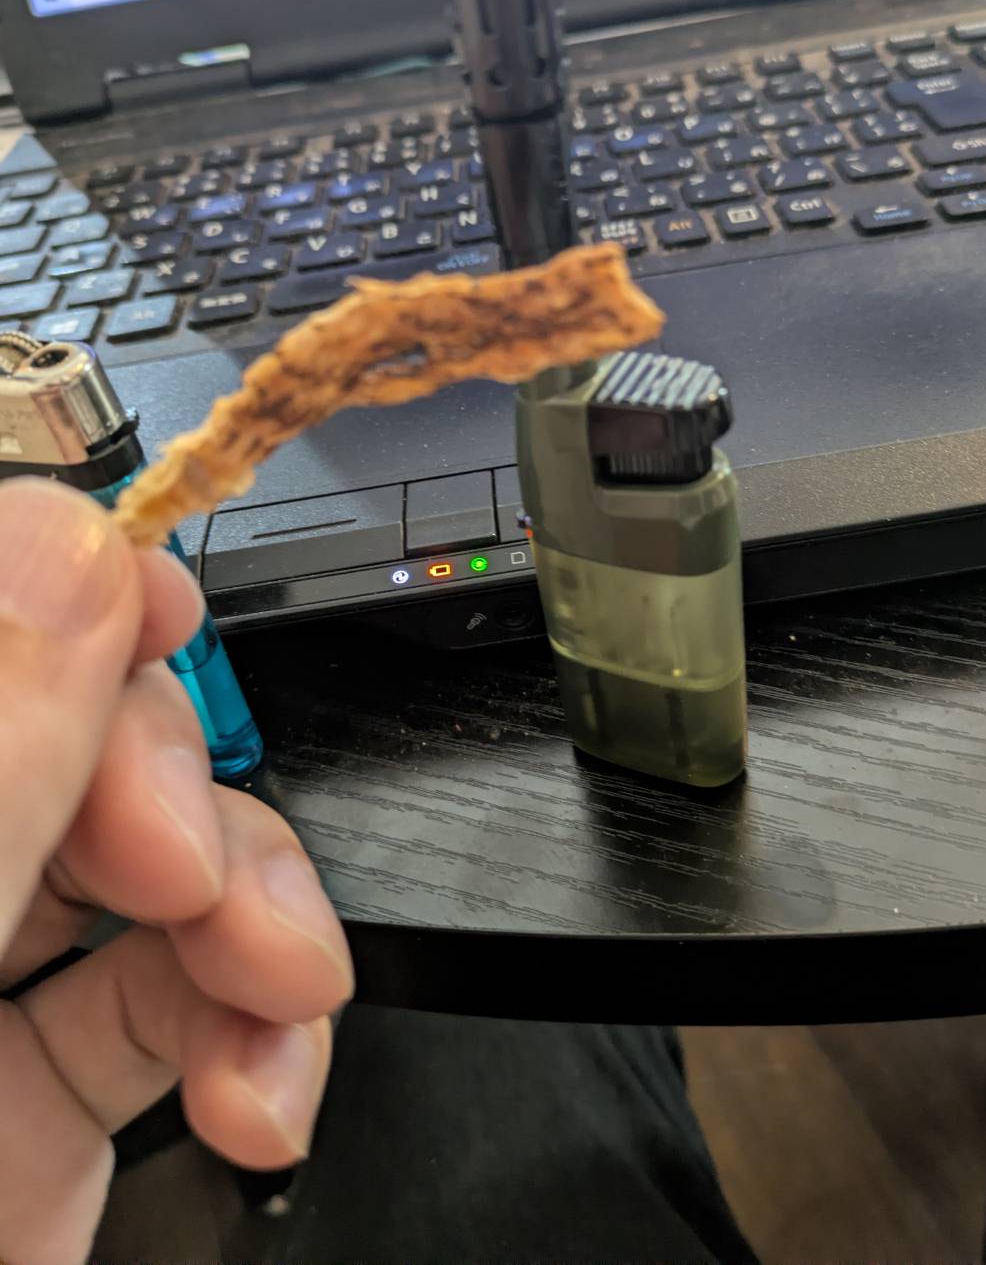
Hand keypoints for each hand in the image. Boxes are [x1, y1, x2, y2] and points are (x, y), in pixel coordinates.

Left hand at [0, 479, 353, 1264]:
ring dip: (249, 905)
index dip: (49, 588)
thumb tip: (72, 554)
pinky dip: (256, 1022)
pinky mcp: (38, 1100)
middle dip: (165, 776)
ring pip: (142, 855)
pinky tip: (263, 1081)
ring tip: (278, 985)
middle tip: (184, 861)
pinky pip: (181, 999)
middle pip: (63, 724)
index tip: (149, 616)